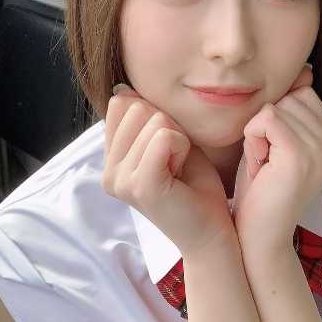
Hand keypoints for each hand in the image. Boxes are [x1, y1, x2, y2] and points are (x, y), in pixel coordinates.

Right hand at [101, 87, 236, 257]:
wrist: (212, 232)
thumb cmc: (195, 188)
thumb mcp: (168, 143)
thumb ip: (145, 118)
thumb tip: (122, 89)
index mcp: (111, 161)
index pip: (122, 104)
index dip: (155, 117)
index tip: (168, 150)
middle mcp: (109, 172)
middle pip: (137, 107)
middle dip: (168, 126)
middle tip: (177, 162)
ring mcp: (121, 180)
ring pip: (155, 119)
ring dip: (179, 139)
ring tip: (179, 170)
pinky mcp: (142, 186)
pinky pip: (165, 137)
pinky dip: (183, 148)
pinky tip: (182, 173)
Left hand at [232, 64, 321, 253]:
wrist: (258, 236)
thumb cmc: (261, 191)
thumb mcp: (277, 142)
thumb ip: (291, 110)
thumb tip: (306, 70)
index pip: (303, 96)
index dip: (278, 118)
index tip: (274, 154)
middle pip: (290, 98)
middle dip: (267, 124)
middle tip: (267, 161)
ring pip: (276, 107)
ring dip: (258, 134)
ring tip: (264, 165)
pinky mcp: (301, 157)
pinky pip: (267, 119)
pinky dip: (253, 138)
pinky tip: (259, 165)